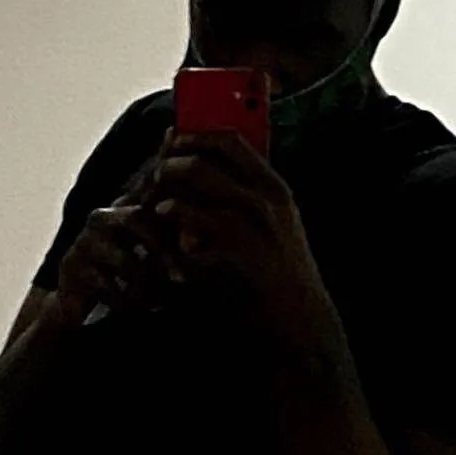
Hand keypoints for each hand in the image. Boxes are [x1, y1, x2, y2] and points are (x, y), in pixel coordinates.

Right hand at [49, 138, 182, 329]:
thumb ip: (183, 233)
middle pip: (141, 222)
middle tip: (183, 278)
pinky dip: (127, 302)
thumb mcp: (158, 253)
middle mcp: (107, 217)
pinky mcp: (73, 268)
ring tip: (161, 301)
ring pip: (126, 261)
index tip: (179, 138)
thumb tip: (218, 219)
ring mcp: (87, 241)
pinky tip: (137, 310)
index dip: (164, 158)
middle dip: (165, 253)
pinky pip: (107, 285)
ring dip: (148, 286)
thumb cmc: (132, 277)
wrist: (82, 305)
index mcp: (132, 208)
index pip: (152, 181)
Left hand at [147, 129, 331, 339]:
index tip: (173, 138)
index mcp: (274, 187)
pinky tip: (170, 247)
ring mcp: (254, 227)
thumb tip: (206, 166)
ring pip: (194, 196)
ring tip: (157, 209)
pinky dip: (176, 238)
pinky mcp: (239, 255)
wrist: (300, 320)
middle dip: (172, 166)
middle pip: (204, 162)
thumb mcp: (274, 226)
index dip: (196, 134)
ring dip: (167, 200)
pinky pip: (194, 234)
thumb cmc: (279, 273)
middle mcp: (266, 200)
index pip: (231, 139)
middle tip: (155, 177)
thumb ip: (247, 195)